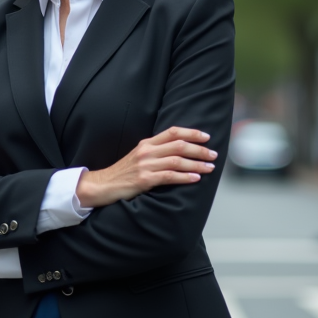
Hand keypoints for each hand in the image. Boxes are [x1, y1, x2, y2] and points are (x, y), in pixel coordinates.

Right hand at [76, 127, 216, 208]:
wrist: (103, 185)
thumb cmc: (124, 173)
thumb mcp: (139, 156)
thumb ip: (156, 152)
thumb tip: (179, 152)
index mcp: (147, 143)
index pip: (173, 132)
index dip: (192, 132)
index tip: (206, 137)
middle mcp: (147, 151)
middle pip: (179, 145)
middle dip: (200, 150)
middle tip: (214, 155)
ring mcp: (145, 165)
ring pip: (177, 161)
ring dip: (197, 164)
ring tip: (210, 168)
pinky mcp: (144, 180)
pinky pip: (169, 176)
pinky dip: (185, 177)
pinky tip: (195, 179)